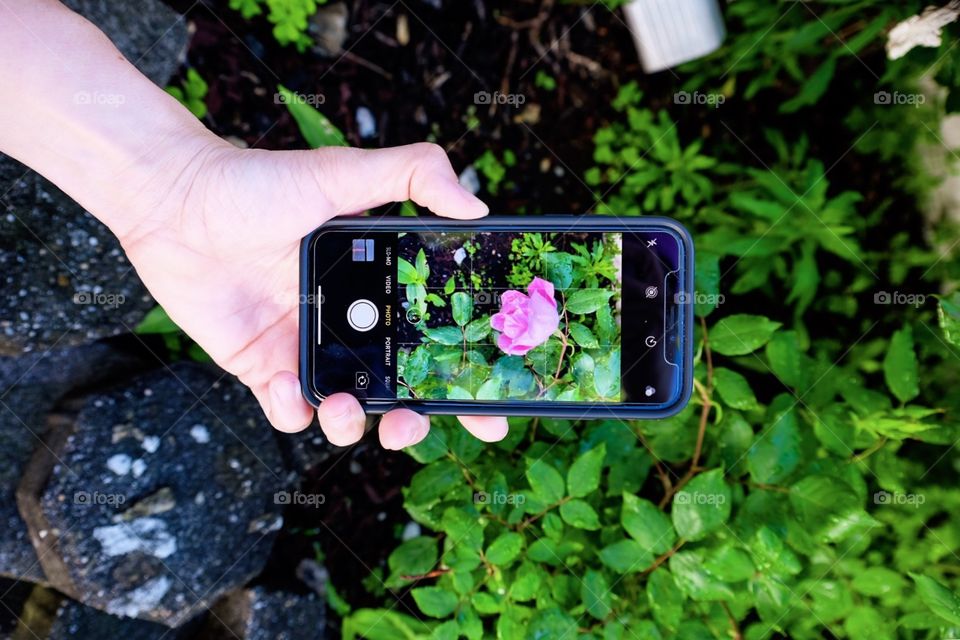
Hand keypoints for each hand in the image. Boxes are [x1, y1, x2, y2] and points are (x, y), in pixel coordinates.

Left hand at [115, 138, 508, 448]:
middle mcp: (348, 324)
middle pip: (397, 391)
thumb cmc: (258, 183)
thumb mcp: (342, 172)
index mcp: (378, 287)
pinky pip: (288, 410)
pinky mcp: (261, 366)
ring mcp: (305, 348)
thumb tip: (477, 203)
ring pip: (346, 411)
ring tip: (348, 408)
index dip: (464, 380)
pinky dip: (295, 411)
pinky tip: (286, 384)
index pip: (432, 341)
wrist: (175, 201)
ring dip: (354, 425)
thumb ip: (412, 174)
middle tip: (412, 425)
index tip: (490, 409)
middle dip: (413, 422)